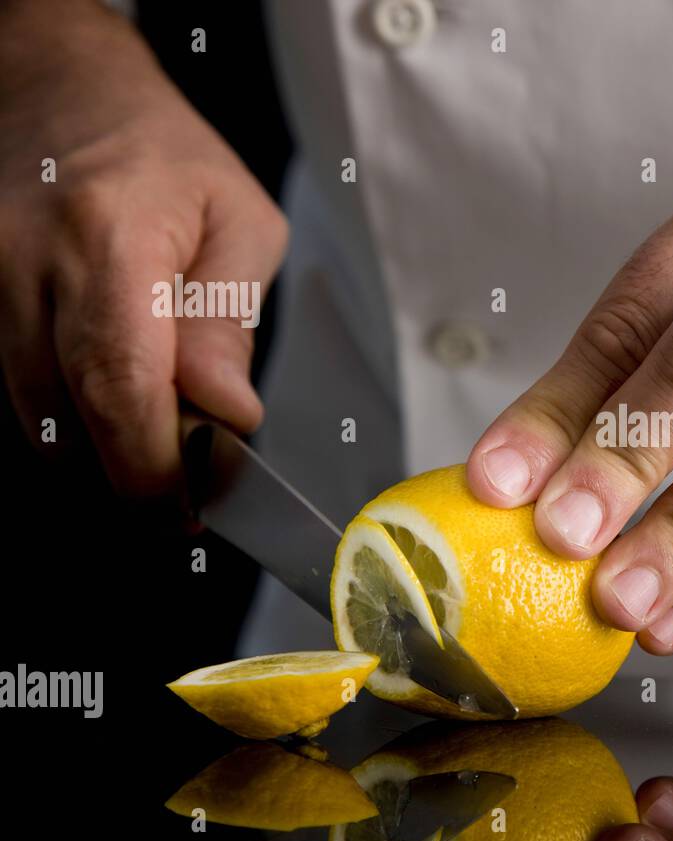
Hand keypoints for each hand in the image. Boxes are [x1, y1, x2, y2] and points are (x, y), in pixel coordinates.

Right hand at [0, 1, 287, 497]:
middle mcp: (25, 264)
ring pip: (33, 419)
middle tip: (182, 501)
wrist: (60, 89)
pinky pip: (15, 392)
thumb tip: (226, 413)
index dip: (149, 465)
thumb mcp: (240, 223)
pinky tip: (112, 411)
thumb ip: (229, 324)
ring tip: (157, 448)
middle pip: (65, 418)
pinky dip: (68, 421)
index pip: (117, 382)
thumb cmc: (164, 155)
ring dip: (97, 455)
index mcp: (108, 238)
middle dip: (128, 479)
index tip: (187, 509)